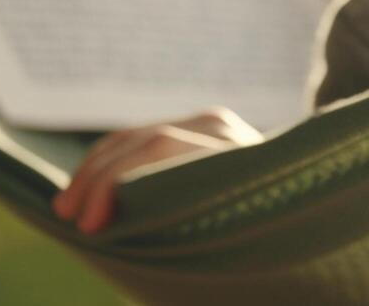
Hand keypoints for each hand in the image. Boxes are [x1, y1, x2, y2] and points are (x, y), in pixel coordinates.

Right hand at [52, 107, 260, 233]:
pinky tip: (89, 190)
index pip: (161, 146)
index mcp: (239, 154)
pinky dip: (110, 163)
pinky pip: (144, 139)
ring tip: (66, 207)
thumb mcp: (230, 241)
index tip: (90, 228)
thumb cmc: (265, 244)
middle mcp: (228, 130)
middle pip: (146, 137)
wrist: (303, 214)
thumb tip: (114, 229)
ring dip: (94, 168)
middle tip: (65, 217)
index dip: (114, 182)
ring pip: (137, 135)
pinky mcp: (200, 128)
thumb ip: (182, 227)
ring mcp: (215, 125)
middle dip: (96, 177)